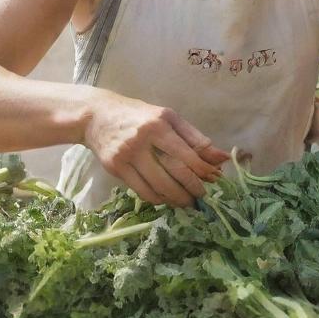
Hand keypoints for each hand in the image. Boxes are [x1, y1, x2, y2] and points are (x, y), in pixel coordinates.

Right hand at [85, 92, 229, 206]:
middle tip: (202, 195)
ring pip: (158, 185)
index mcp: (159, 124)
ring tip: (188, 201)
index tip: (215, 179)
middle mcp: (142, 139)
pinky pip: (142, 191)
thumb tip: (221, 158)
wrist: (97, 117)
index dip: (203, 170)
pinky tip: (167, 198)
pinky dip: (158, 199)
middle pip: (174, 171)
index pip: (187, 153)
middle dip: (193, 187)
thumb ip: (195, 138)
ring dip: (177, 197)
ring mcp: (127, 155)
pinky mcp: (116, 168)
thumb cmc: (139, 116)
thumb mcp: (168, 118)